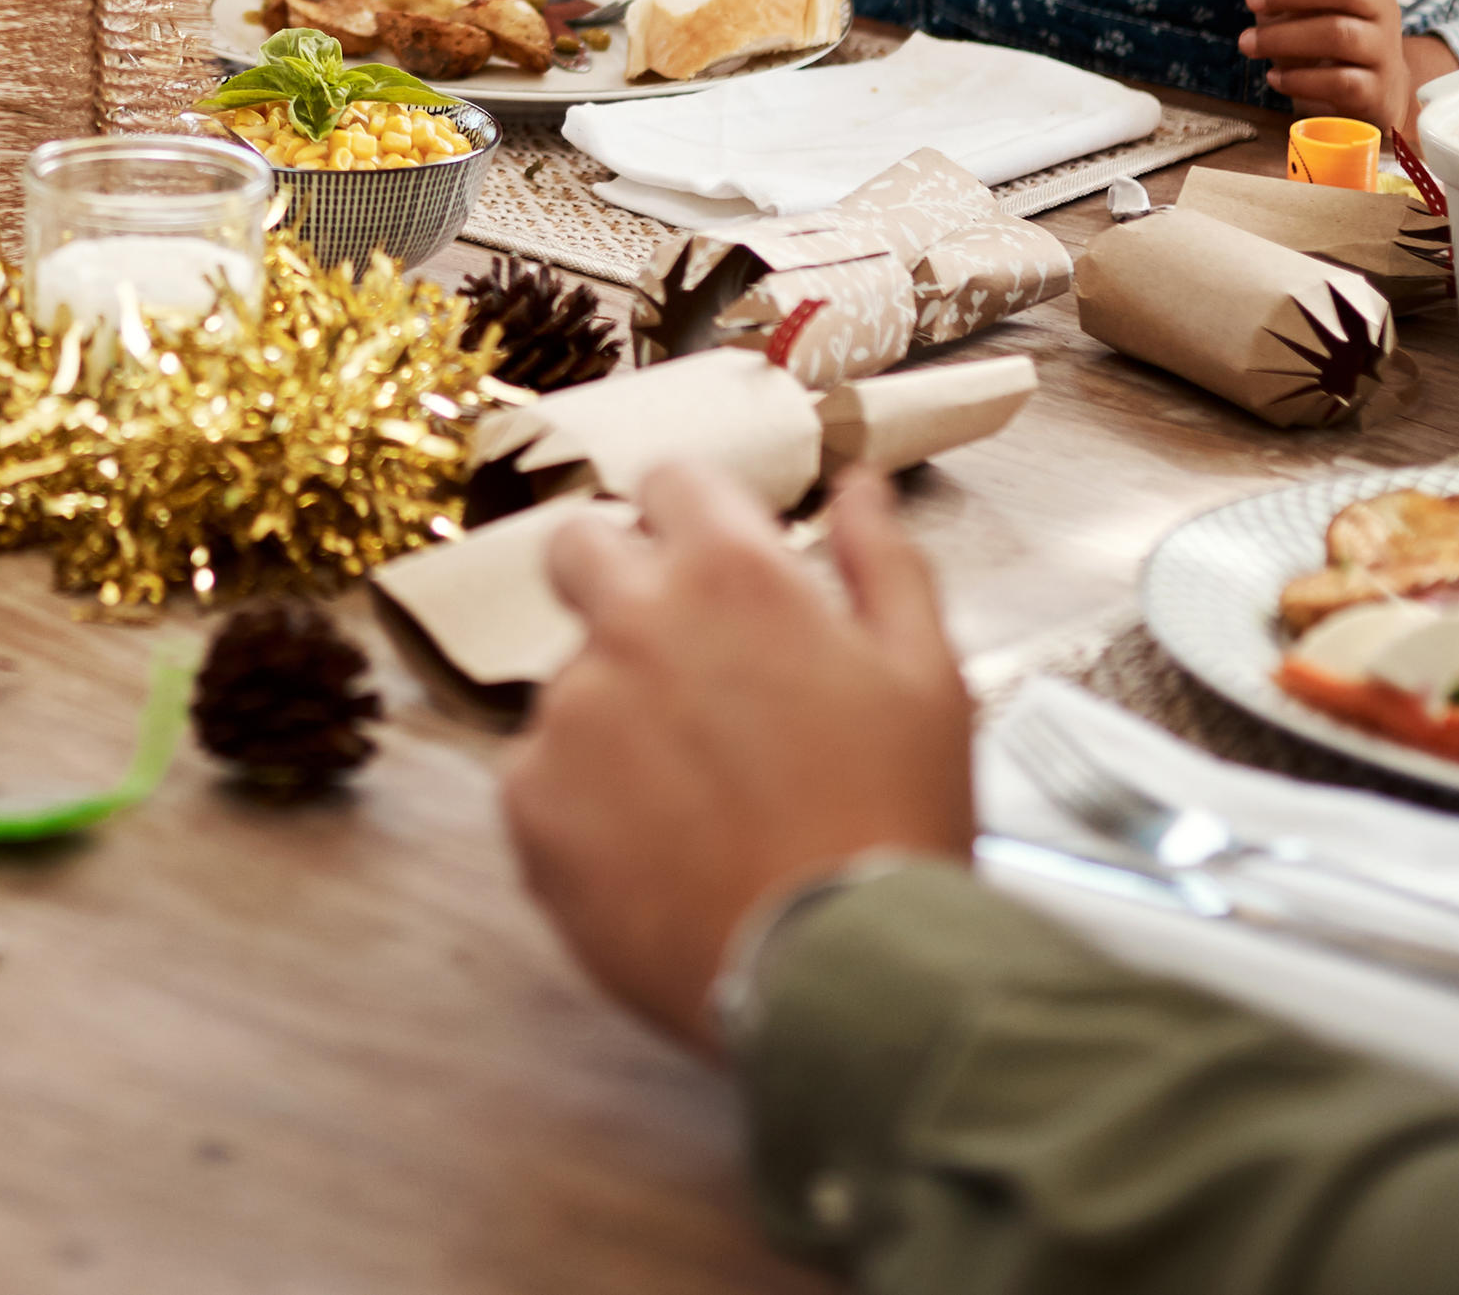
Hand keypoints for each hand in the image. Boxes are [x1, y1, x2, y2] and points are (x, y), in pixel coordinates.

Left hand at [501, 469, 977, 1053]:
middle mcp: (631, 623)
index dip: (692, 516)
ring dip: (616, 711)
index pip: (671, 481)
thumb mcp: (929, 677)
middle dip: (616, 580)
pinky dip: (585, 801)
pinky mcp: (529, 800)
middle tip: (680, 662)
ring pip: (570, 678)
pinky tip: (656, 850)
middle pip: (577, 548)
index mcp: (730, 576)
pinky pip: (542, 773)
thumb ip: (883, 562)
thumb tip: (856, 487)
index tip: (710, 558)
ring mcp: (569, 712)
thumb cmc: (896, 822)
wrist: (842, 975)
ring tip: (696, 798)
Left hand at [1237, 0, 1458, 136]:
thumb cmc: (1327, 35)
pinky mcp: (1375, 91)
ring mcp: (1384, 50)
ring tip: (1247, 44)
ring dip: (1282, 37)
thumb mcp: (1306, 3)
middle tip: (1249, 2)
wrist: (1374, 92)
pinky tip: (1274, 78)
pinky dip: (1298, 80)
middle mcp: (1382, 7)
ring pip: (1340, 34)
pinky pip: (1340, 82)